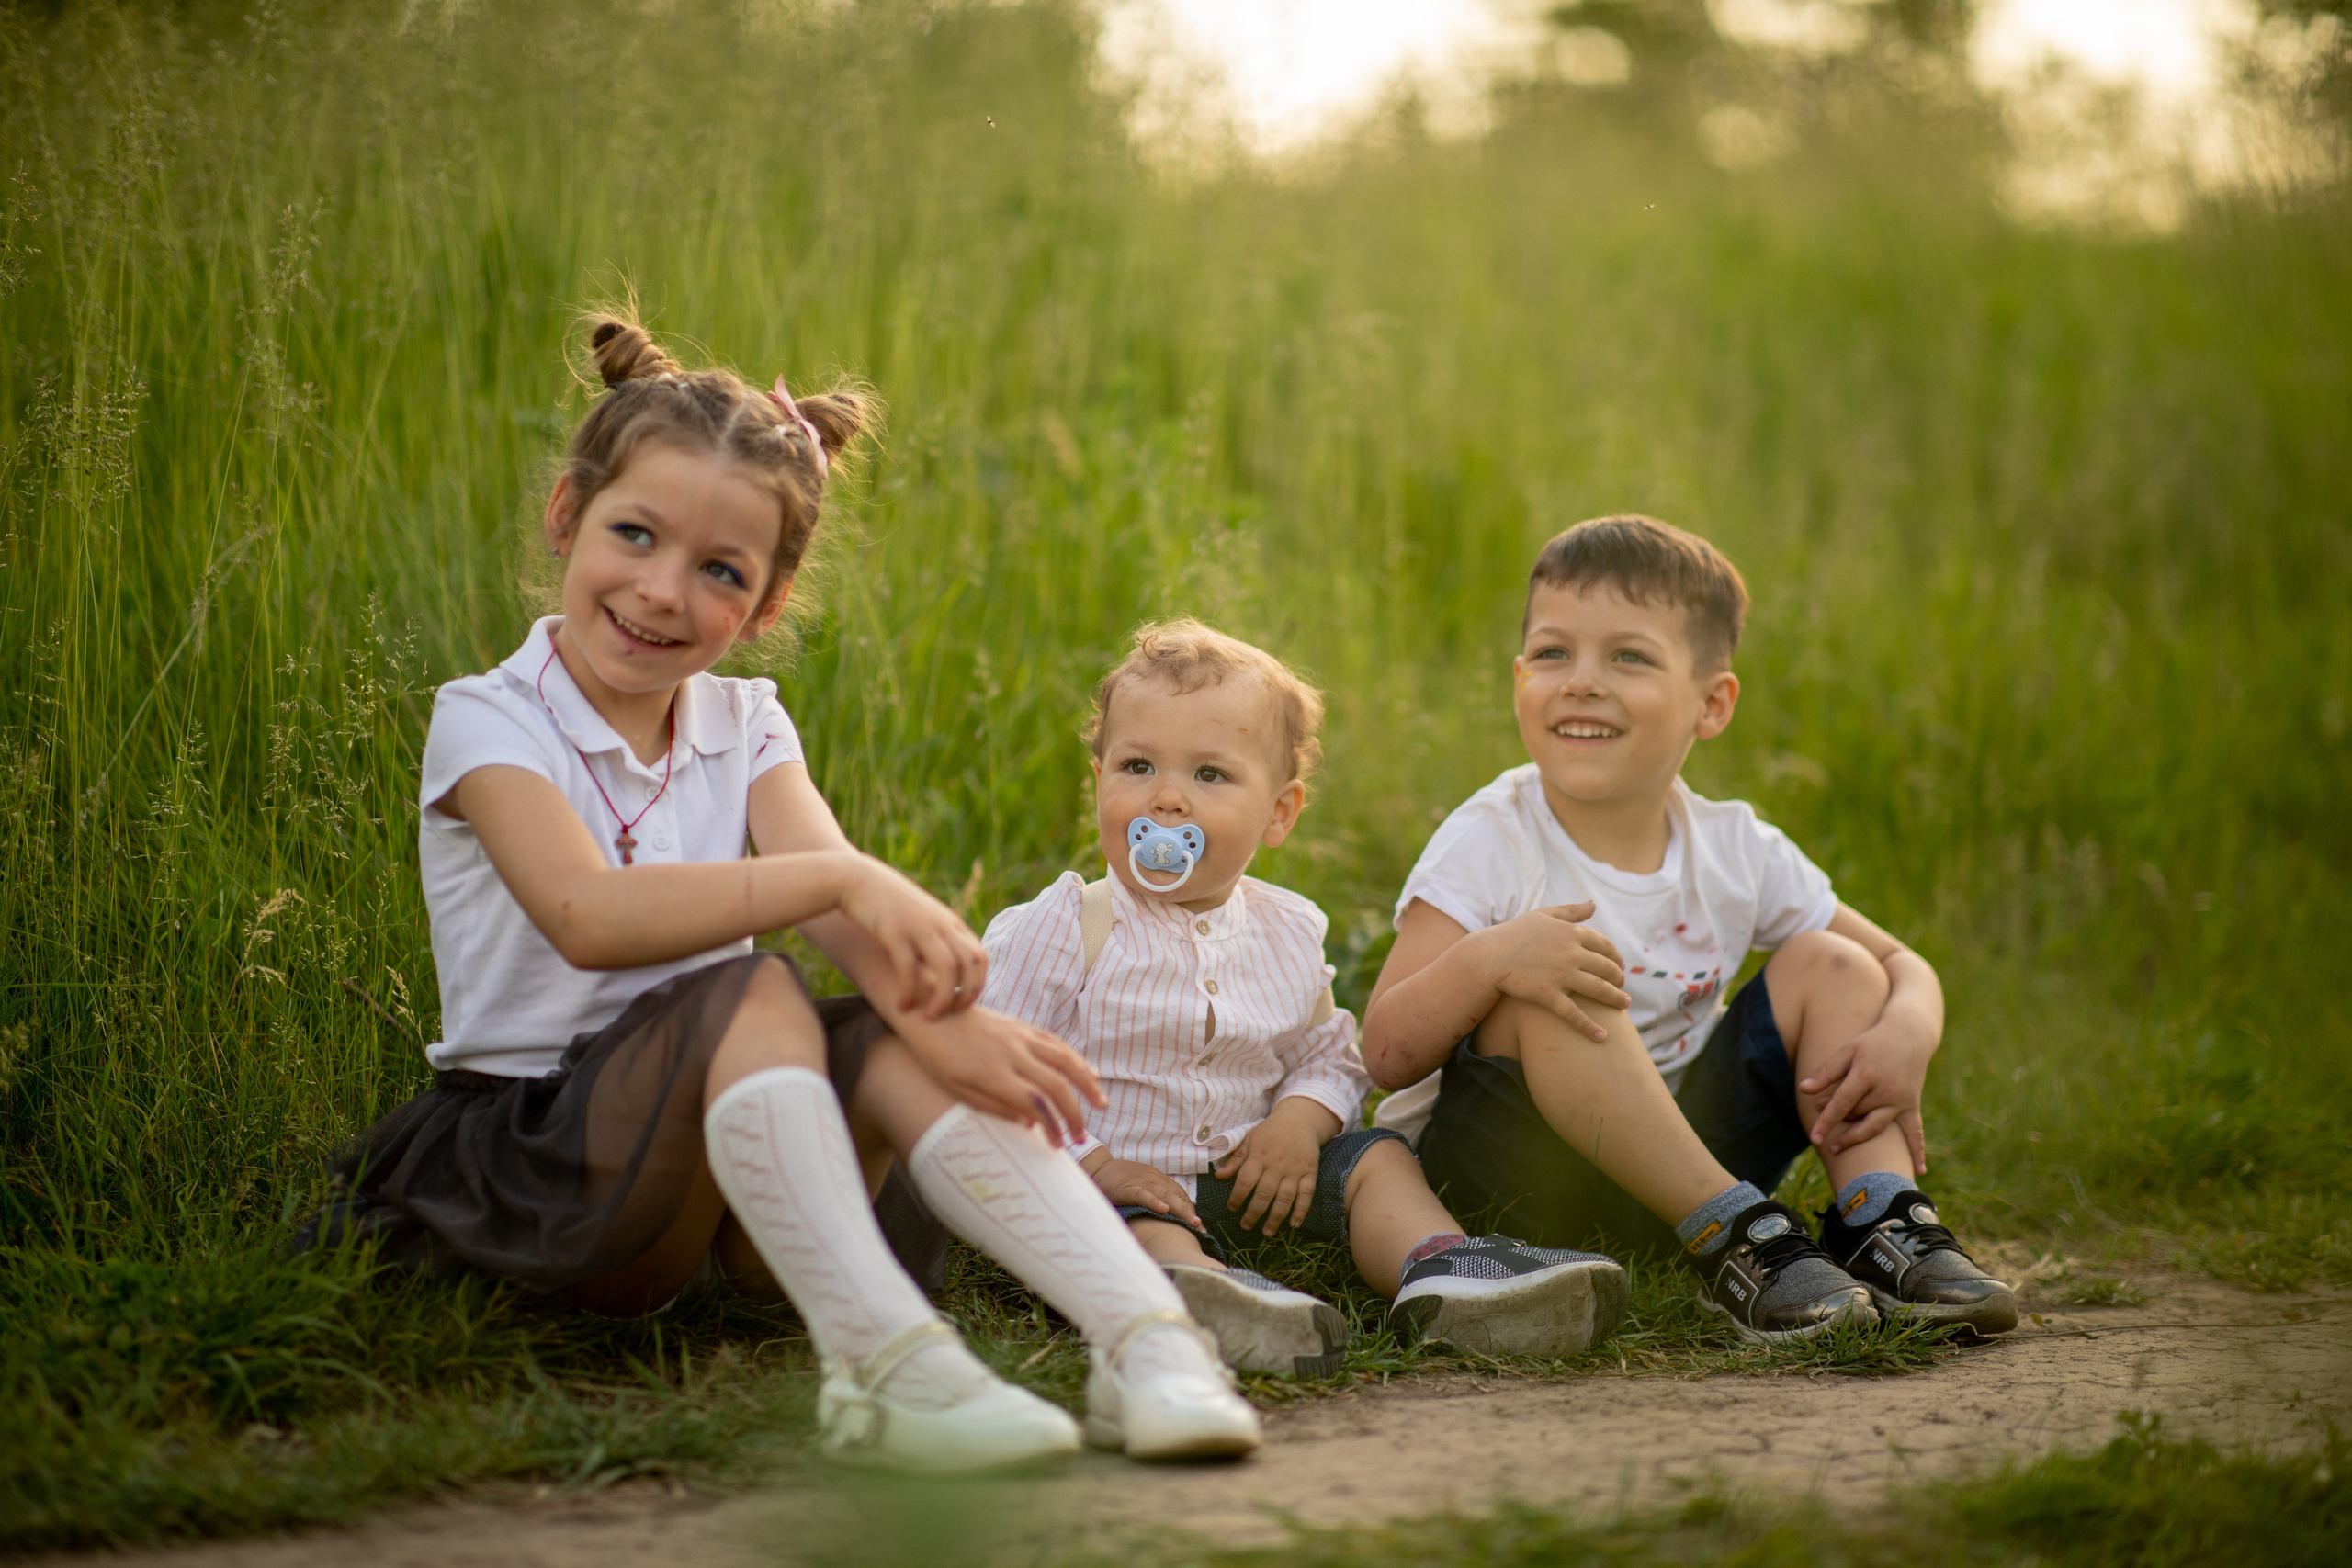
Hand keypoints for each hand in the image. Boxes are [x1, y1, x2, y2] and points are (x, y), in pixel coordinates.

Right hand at [833, 854, 986, 1018]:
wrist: (857, 879)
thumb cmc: (888, 907)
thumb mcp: (921, 920)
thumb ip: (937, 940)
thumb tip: (946, 972)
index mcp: (950, 923)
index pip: (979, 956)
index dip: (977, 984)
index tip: (962, 1004)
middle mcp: (940, 924)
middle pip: (971, 963)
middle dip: (966, 994)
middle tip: (950, 1014)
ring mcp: (919, 927)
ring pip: (947, 968)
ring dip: (942, 999)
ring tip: (929, 1018)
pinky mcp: (894, 932)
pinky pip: (909, 969)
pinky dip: (909, 992)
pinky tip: (902, 1007)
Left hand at [894, 1005, 1105, 1144]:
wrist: (931, 1014)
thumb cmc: (938, 1059)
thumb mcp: (957, 1090)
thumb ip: (995, 1107)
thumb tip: (1030, 1124)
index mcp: (993, 1074)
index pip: (1035, 1104)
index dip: (1053, 1127)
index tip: (1059, 1145)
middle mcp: (1012, 1053)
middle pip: (1057, 1085)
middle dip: (1074, 1114)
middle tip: (1081, 1137)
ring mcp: (1020, 1037)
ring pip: (1065, 1060)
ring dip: (1087, 1085)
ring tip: (1101, 1105)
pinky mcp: (1022, 1026)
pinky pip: (1056, 1043)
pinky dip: (1076, 1060)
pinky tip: (1089, 1074)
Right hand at [1089, 1158, 1202, 1230]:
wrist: (1099, 1168)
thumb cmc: (1121, 1182)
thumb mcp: (1142, 1188)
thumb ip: (1155, 1198)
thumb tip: (1169, 1218)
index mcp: (1160, 1180)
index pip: (1180, 1195)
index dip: (1190, 1211)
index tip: (1199, 1228)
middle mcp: (1155, 1180)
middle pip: (1177, 1196)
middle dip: (1190, 1212)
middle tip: (1200, 1228)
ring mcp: (1142, 1182)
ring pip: (1165, 1195)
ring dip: (1180, 1209)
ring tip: (1192, 1223)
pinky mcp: (1128, 1187)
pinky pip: (1143, 1194)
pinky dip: (1154, 1201)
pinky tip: (1163, 1210)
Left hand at [1213, 1100, 1334, 1235]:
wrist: (1299, 1119)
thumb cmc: (1270, 1132)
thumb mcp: (1249, 1139)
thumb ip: (1235, 1159)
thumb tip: (1218, 1176)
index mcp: (1259, 1156)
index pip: (1246, 1181)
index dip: (1237, 1197)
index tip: (1231, 1208)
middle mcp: (1276, 1165)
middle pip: (1264, 1194)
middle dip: (1254, 1213)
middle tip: (1245, 1226)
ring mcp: (1294, 1170)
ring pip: (1285, 1198)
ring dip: (1276, 1217)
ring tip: (1267, 1232)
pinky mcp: (1310, 1172)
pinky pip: (1306, 1194)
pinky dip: (1301, 1210)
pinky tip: (1294, 1225)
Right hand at [1477, 901, 1628, 1041]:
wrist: (1489, 956)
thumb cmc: (1515, 934)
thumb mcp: (1543, 916)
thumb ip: (1571, 910)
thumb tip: (1593, 904)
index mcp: (1571, 933)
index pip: (1605, 946)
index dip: (1616, 957)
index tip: (1620, 966)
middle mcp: (1570, 953)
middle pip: (1606, 968)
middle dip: (1619, 979)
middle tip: (1622, 987)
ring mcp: (1560, 975)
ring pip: (1598, 989)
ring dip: (1616, 999)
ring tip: (1624, 1005)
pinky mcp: (1548, 995)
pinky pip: (1574, 1013)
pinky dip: (1590, 1027)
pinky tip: (1603, 1037)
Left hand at [1799, 1015, 1936, 1175]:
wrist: (1909, 1035)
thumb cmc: (1872, 1043)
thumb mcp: (1848, 1051)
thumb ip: (1826, 1072)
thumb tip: (1803, 1089)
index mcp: (1866, 1074)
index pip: (1842, 1103)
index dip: (1827, 1121)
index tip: (1815, 1138)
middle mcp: (1885, 1090)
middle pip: (1858, 1114)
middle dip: (1838, 1122)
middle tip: (1822, 1130)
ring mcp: (1901, 1100)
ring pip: (1877, 1126)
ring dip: (1858, 1138)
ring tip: (1838, 1147)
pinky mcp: (1912, 1105)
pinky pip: (1915, 1131)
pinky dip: (1917, 1151)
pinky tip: (1918, 1171)